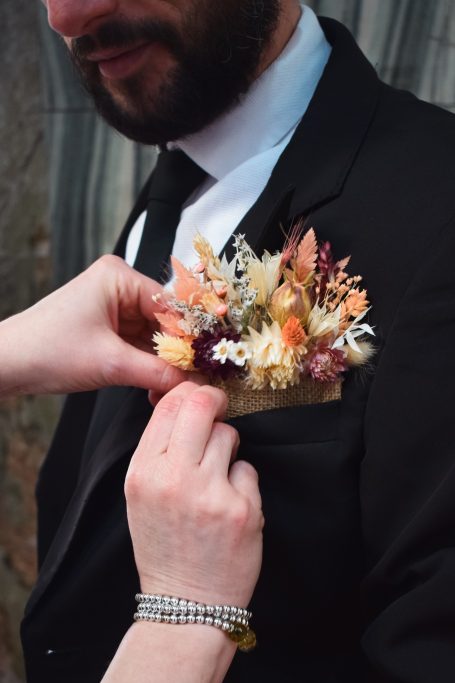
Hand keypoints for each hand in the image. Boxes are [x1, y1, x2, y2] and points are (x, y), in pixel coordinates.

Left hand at [0, 255, 185, 396]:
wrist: (8, 364)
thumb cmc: (47, 350)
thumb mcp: (110, 363)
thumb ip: (157, 372)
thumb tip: (193, 382)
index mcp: (118, 276)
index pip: (171, 305)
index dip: (191, 335)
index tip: (210, 360)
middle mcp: (118, 285)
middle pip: (164, 320)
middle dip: (177, 352)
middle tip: (198, 378)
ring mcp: (113, 305)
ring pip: (153, 334)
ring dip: (164, 361)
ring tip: (178, 386)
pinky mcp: (107, 325)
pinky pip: (139, 342)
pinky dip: (148, 363)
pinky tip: (160, 383)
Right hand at [125, 382, 263, 607]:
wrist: (185, 602)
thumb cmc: (163, 544)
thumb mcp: (141, 494)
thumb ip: (159, 449)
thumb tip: (185, 402)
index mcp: (143, 473)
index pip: (168, 406)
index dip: (189, 394)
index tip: (200, 400)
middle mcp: (173, 479)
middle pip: (201, 406)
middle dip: (214, 401)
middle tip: (219, 408)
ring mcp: (210, 494)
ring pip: (229, 434)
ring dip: (227, 447)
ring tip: (217, 476)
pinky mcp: (242, 509)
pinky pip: (248, 469)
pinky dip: (241, 481)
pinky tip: (229, 504)